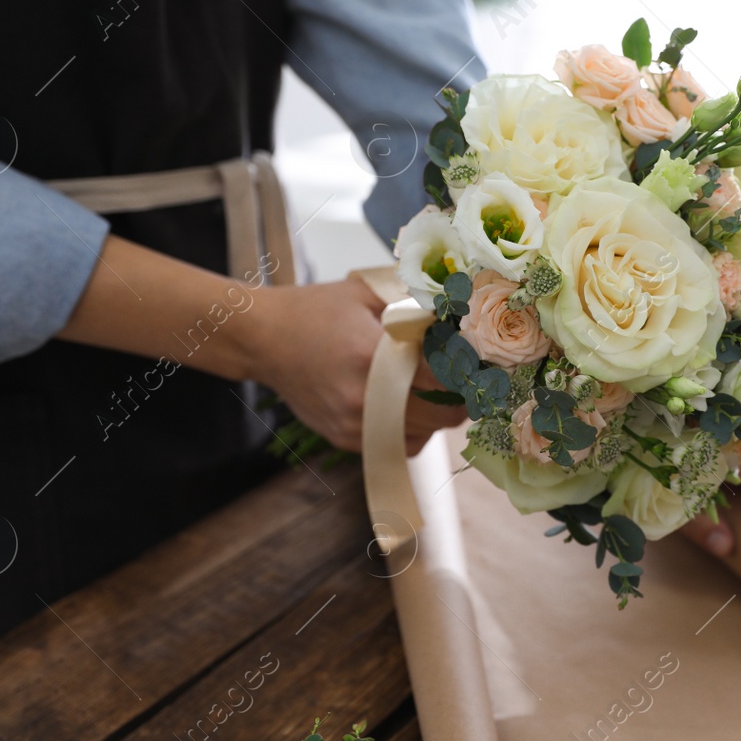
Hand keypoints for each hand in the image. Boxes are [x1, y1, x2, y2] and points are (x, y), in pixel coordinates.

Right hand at [254, 277, 463, 453]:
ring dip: (440, 417)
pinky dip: (414, 431)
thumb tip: (459, 315)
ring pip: (425, 436)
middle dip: (463, 398)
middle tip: (466, 378)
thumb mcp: (369, 294)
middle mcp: (363, 397)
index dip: (469, 371)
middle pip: (442, 414)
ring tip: (438, 391)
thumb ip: (414, 307)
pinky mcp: (345, 438)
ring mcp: (353, 423)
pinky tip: (411, 407)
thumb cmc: (315, 311)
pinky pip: (398, 446)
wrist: (262, 339)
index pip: (444, 377)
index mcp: (372, 355)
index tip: (478, 360)